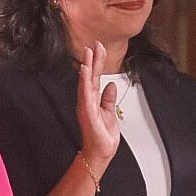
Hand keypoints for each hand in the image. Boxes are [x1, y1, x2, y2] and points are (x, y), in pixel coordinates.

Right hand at [75, 40, 120, 168]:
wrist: (101, 152)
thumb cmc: (102, 135)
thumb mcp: (110, 112)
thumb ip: (109, 98)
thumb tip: (111, 85)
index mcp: (92, 99)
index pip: (94, 76)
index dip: (97, 62)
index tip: (100, 47)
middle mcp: (86, 100)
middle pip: (89, 76)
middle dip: (92, 59)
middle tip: (95, 43)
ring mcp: (86, 105)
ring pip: (86, 82)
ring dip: (87, 66)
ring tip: (88, 52)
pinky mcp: (87, 112)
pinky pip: (85, 94)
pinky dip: (84, 81)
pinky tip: (85, 70)